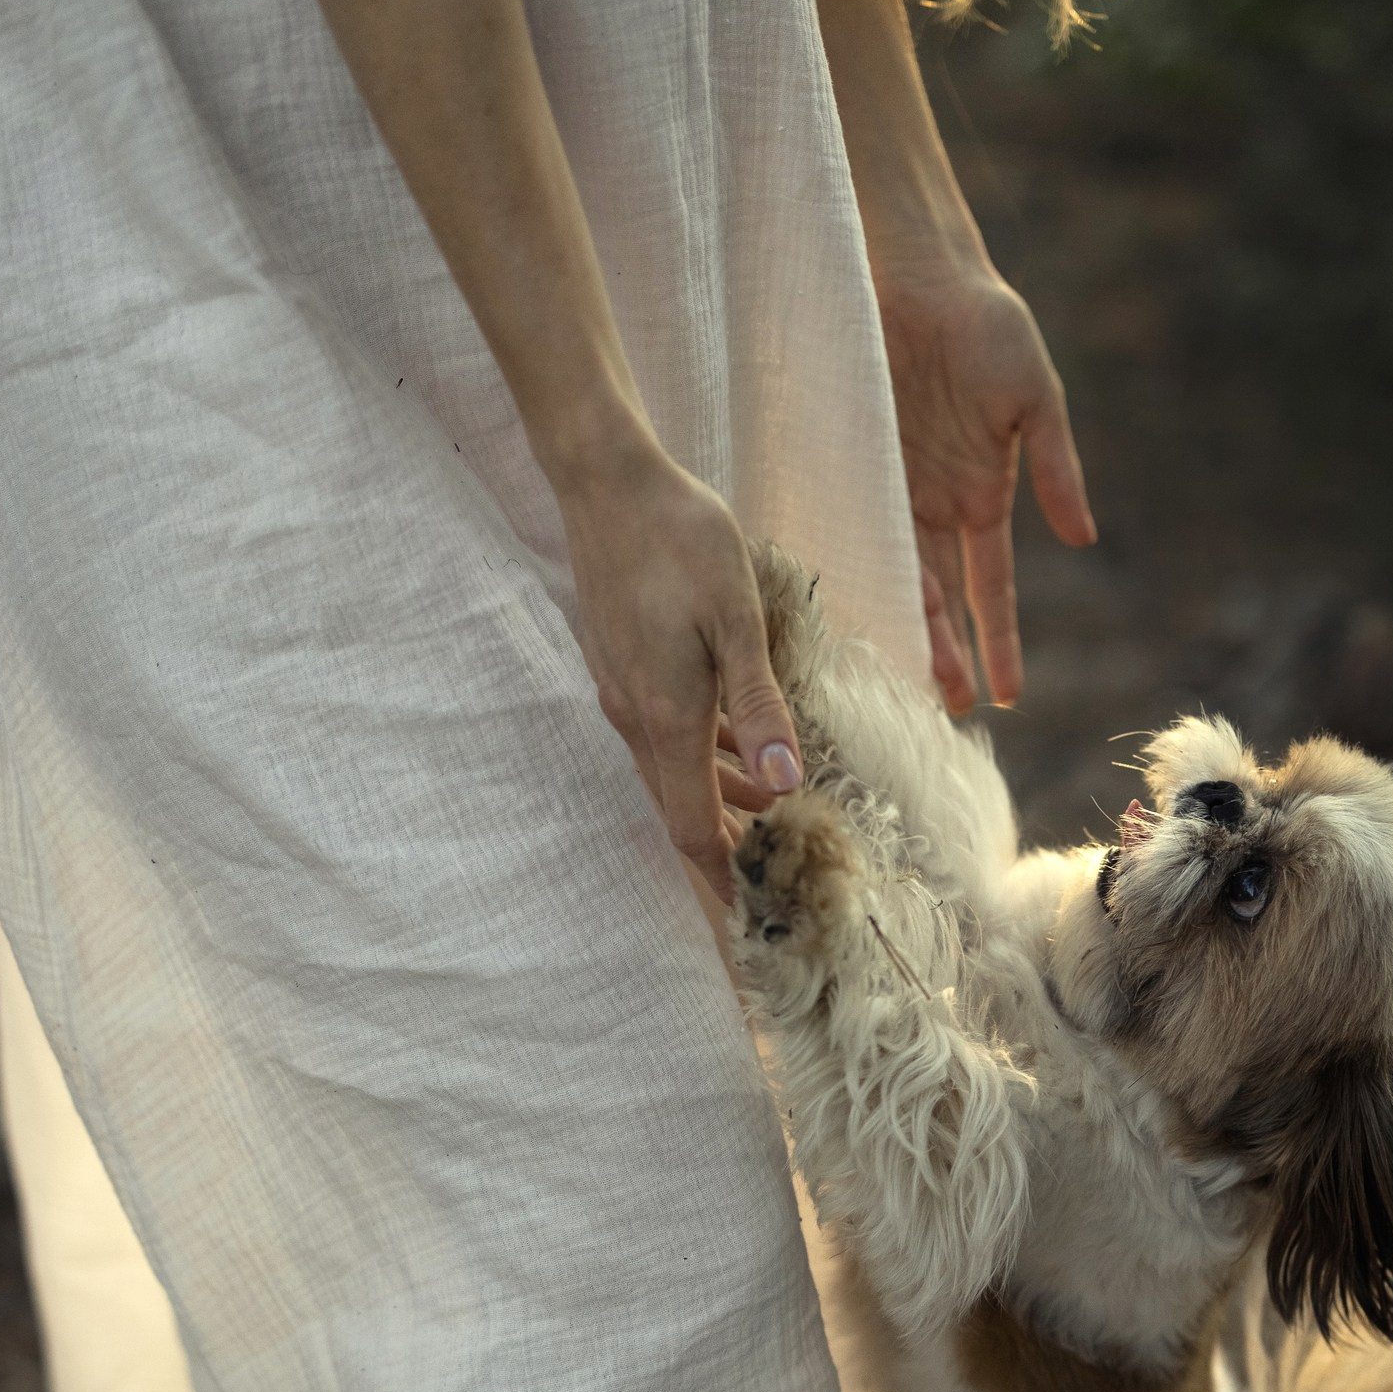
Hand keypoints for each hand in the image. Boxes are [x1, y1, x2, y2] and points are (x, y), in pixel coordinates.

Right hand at [553, 430, 801, 893]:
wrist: (608, 481)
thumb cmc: (680, 538)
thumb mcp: (737, 618)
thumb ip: (759, 705)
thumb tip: (785, 783)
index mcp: (666, 718)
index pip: (691, 829)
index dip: (724, 878)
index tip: (757, 910)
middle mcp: (636, 719)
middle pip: (680, 813)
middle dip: (728, 849)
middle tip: (781, 870)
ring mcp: (625, 695)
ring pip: (674, 775)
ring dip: (721, 801)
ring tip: (777, 814)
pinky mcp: (625, 670)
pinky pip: (667, 739)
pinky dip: (707, 761)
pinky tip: (746, 750)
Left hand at [877, 263, 1094, 712]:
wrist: (910, 266)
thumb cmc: (982, 321)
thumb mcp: (1034, 397)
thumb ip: (1057, 467)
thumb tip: (1085, 538)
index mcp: (982, 497)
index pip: (992, 588)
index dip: (1000, 641)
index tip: (1005, 695)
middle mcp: (932, 508)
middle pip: (937, 599)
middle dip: (943, 656)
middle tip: (942, 711)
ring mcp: (885, 493)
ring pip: (892, 580)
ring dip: (899, 633)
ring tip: (899, 685)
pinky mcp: (843, 468)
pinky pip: (846, 533)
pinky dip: (850, 576)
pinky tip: (845, 620)